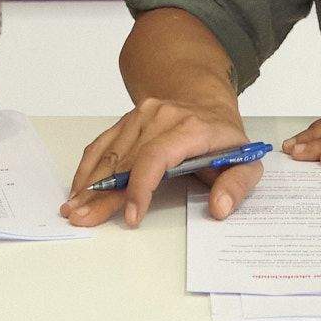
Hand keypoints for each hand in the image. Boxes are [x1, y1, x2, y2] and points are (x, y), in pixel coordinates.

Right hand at [62, 97, 260, 229]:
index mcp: (191, 128)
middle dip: (103, 194)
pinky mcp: (128, 119)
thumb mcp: (246, 161)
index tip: (131, 216)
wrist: (206, 101)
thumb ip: (237, 186)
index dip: (140, 187)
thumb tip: (219, 208)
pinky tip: (79, 187)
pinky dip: (89, 167)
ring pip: (110, 153)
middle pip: (126, 159)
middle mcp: (161, 117)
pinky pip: (103, 143)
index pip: (157, 156)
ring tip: (73, 209)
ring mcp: (141, 115)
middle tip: (84, 219)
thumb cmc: (224, 138)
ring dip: (89, 184)